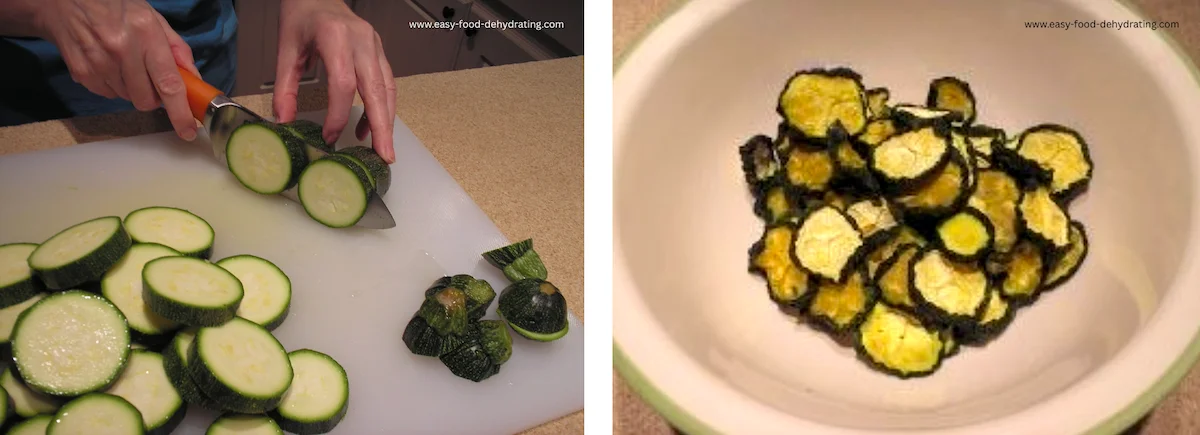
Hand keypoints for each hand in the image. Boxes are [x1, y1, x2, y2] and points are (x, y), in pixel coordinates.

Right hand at [36, 0, 199, 140]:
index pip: (168, 83)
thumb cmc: (117, 8)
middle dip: (154, 97)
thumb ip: (177, 49)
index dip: (180, 112)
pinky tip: (108, 65)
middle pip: (147, 100)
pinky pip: (108, 95)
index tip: (188, 130)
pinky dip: (113, 86)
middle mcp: (122, 49)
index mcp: (146, 33)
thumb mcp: (153, 19)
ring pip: (128, 99)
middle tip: (149, 78)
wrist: (66, 3)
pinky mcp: (82, 73)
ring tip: (125, 64)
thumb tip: (194, 80)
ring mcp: (99, 63)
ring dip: (132, 89)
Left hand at [274, 0, 395, 163]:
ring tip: (381, 149)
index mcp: (335, 36)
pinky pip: (387, 83)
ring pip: (387, 88)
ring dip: (386, 120)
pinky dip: (383, 107)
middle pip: (376, 89)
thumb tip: (284, 121)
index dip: (338, 114)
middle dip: (382, 126)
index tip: (329, 136)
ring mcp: (375, 45)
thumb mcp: (286, 50)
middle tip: (384, 155)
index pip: (343, 83)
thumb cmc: (302, 16)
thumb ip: (284, 87)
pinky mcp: (379, 51)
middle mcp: (361, 41)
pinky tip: (370, 127)